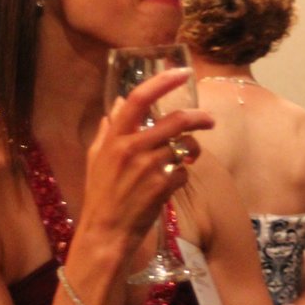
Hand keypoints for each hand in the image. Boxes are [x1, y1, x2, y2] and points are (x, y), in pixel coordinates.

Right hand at [81, 68, 213, 243]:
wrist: (106, 232)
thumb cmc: (100, 194)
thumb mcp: (96, 158)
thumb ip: (109, 129)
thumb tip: (118, 102)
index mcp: (115, 138)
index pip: (138, 99)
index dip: (162, 82)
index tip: (183, 72)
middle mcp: (132, 148)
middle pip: (175, 120)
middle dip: (199, 117)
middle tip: (209, 120)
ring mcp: (149, 168)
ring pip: (185, 147)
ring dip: (192, 150)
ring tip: (188, 156)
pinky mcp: (162, 187)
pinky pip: (184, 171)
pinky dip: (182, 175)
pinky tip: (171, 183)